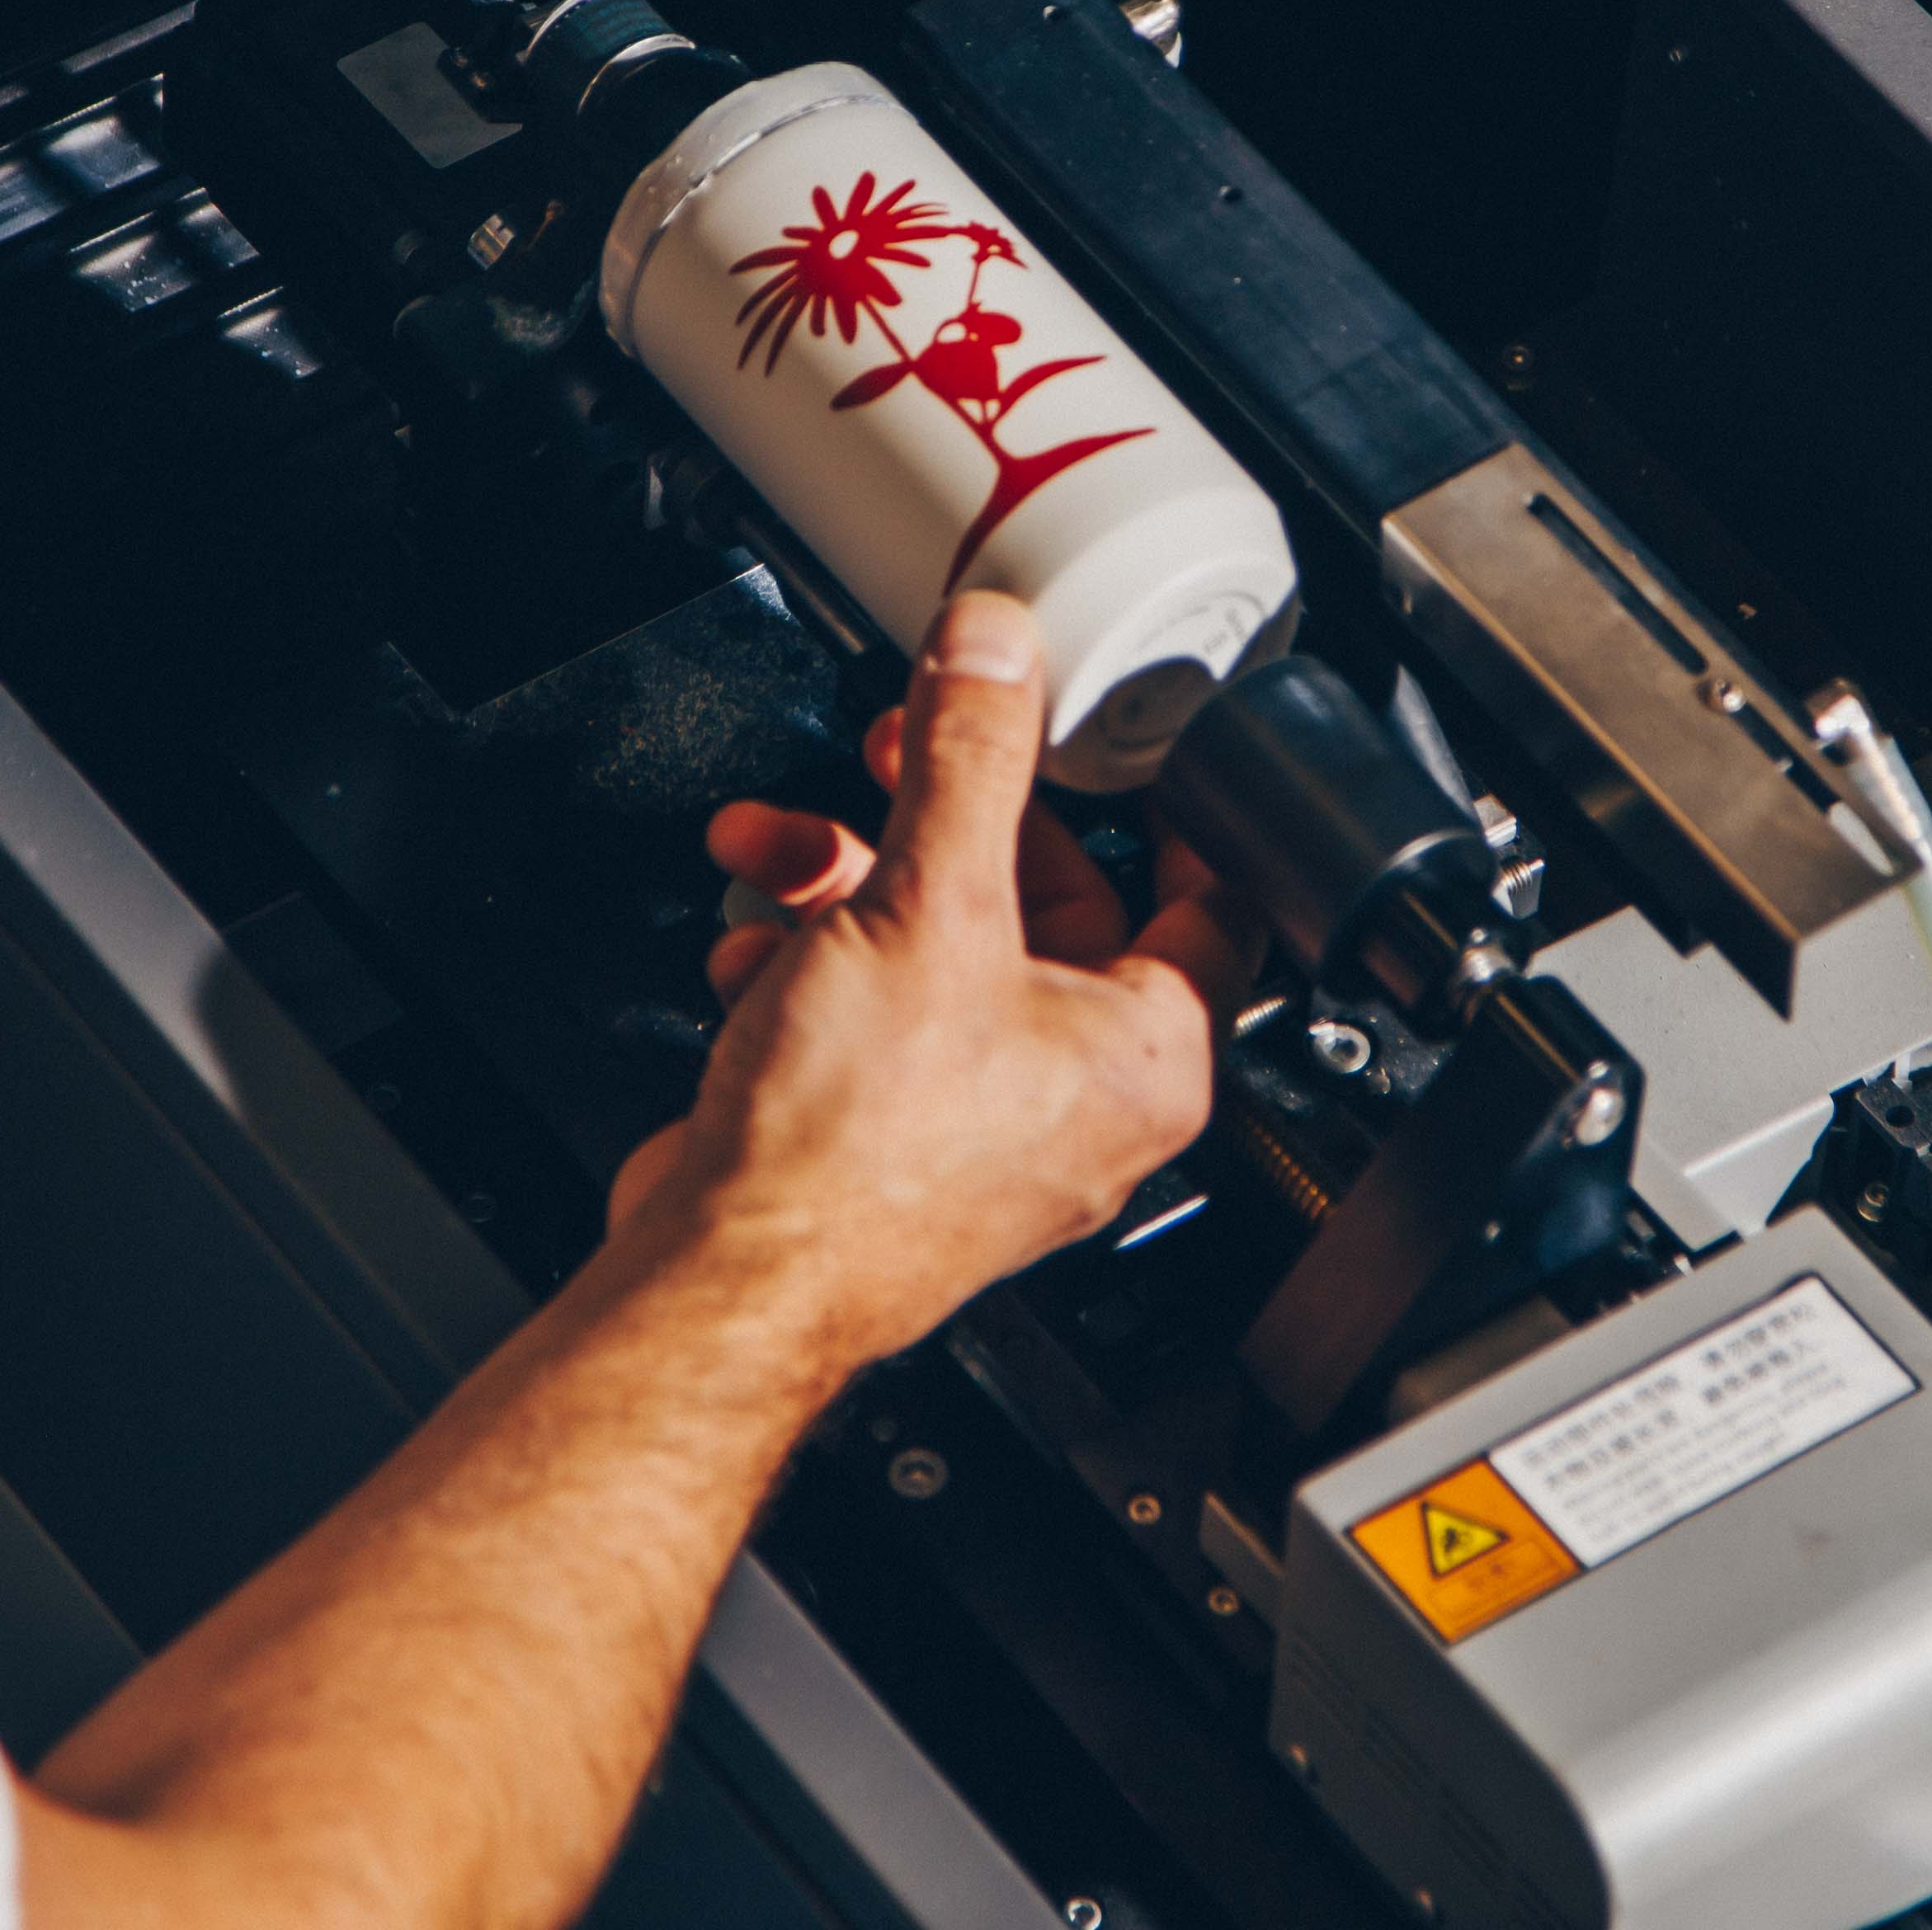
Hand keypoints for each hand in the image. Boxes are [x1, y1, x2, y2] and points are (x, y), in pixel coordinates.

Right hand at [605, 593, 1254, 1372]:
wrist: (723, 1277)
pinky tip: (754, 943)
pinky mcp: (886, 1135)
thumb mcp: (929, 905)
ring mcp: (981, 1122)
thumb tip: (998, 653)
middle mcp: (1080, 1099)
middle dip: (951, 819)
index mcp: (1147, 1056)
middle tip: (911, 747)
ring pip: (937, 949)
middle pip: (1045, 904)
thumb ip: (969, 757)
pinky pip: (870, 1011)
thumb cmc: (858, 1156)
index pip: (1208, 895)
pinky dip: (808, 963)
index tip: (1117, 736)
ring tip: (782, 841)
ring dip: (848, 879)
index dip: (1162, 798)